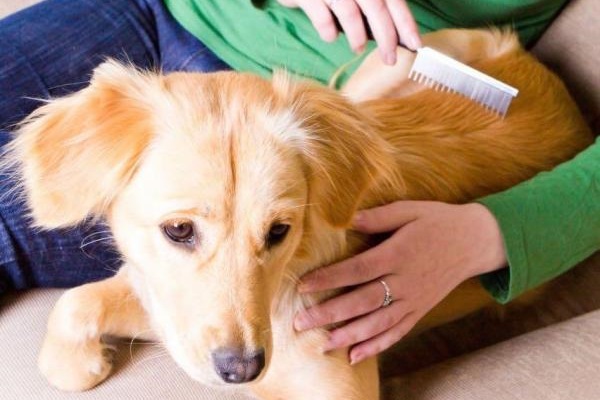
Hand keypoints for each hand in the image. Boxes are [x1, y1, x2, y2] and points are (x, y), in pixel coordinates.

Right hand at [277, 0, 421, 64]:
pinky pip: (322, 18)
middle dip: (386, 37)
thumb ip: (370, 6)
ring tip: (359, 48)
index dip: (406, 23)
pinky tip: (331, 36)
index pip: (394, 0)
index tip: (415, 44)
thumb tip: (390, 34)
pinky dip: (329, 32)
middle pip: (376, 8)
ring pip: (350, 13)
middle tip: (390, 59)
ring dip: (357, 37)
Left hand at [294, 201, 506, 363]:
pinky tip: (355, 355)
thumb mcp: (411, 210)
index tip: (304, 286)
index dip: (330, 278)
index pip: (358, 269)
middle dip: (329, 314)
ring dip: (349, 336)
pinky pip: (397, 332)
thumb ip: (379, 216)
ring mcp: (414, 299)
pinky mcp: (420, 310)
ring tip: (322, 344)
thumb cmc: (438, 221)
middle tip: (300, 322)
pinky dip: (376, 346)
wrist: (476, 240)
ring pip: (378, 323)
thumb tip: (348, 219)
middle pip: (362, 301)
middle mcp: (405, 281)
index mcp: (399, 254)